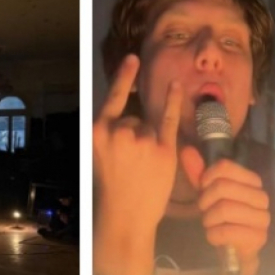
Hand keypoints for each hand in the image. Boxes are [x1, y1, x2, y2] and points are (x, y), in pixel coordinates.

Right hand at [93, 54, 181, 233]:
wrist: (126, 215)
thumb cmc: (112, 189)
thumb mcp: (98, 156)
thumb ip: (109, 133)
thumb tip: (127, 115)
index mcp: (98, 132)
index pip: (113, 98)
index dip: (123, 77)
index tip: (132, 58)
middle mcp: (119, 131)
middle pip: (134, 118)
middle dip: (135, 135)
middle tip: (131, 164)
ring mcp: (142, 139)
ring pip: (149, 126)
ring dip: (150, 141)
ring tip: (143, 167)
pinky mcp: (162, 149)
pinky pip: (168, 119)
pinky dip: (173, 102)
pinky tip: (176, 86)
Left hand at [180, 146, 269, 263]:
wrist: (234, 250)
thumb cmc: (222, 219)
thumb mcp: (208, 195)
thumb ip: (199, 174)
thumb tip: (187, 151)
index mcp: (252, 181)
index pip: (224, 167)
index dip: (206, 177)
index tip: (203, 189)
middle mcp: (261, 197)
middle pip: (223, 187)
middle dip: (205, 201)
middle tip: (204, 211)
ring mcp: (262, 217)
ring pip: (225, 209)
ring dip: (209, 219)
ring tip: (210, 225)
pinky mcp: (258, 237)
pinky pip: (227, 231)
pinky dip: (213, 235)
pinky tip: (216, 237)